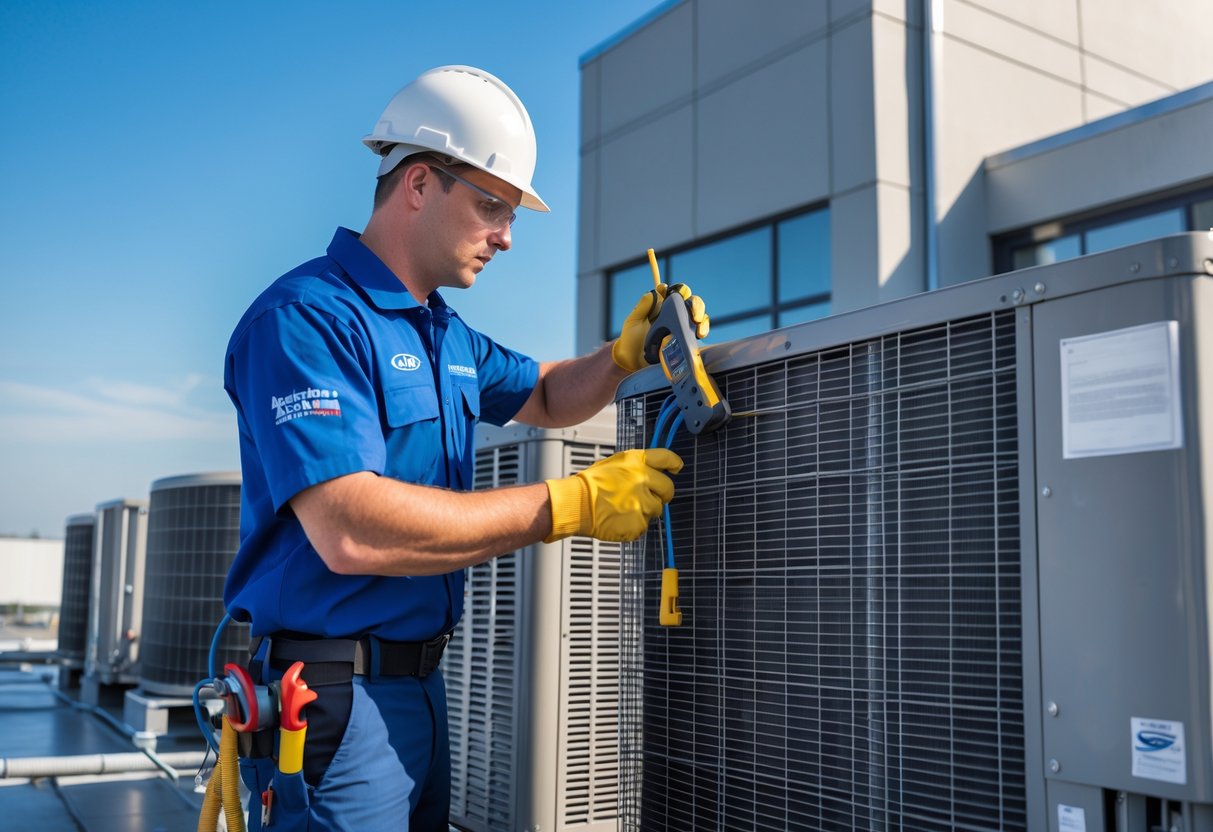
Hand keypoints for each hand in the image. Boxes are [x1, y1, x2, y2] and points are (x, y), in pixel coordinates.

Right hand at [544, 449, 683, 541]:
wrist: (575, 504)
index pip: (666, 458)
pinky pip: (644, 525)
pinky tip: (619, 519)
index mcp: (636, 462)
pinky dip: (634, 525)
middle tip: (649, 497)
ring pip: (656, 509)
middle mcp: (643, 479)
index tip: (677, 467)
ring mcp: (642, 503)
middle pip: (668, 488)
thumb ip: (636, 467)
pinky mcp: (638, 523)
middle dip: (662, 494)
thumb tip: (651, 472)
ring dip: (645, 510)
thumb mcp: (614, 464)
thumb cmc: (590, 485)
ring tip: (624, 508)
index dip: (674, 463)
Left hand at [611, 283, 709, 371]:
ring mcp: (682, 328)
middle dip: (694, 302)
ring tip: (696, 321)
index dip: (677, 290)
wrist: (634, 364)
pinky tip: (699, 332)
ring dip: (701, 314)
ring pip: (699, 315)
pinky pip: (700, 331)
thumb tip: (655, 292)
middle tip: (691, 309)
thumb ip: (642, 307)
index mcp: (661, 307)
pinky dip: (703, 329)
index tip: (672, 294)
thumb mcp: (633, 322)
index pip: (674, 293)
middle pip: (690, 302)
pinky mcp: (687, 340)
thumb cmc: (631, 342)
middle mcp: (674, 315)